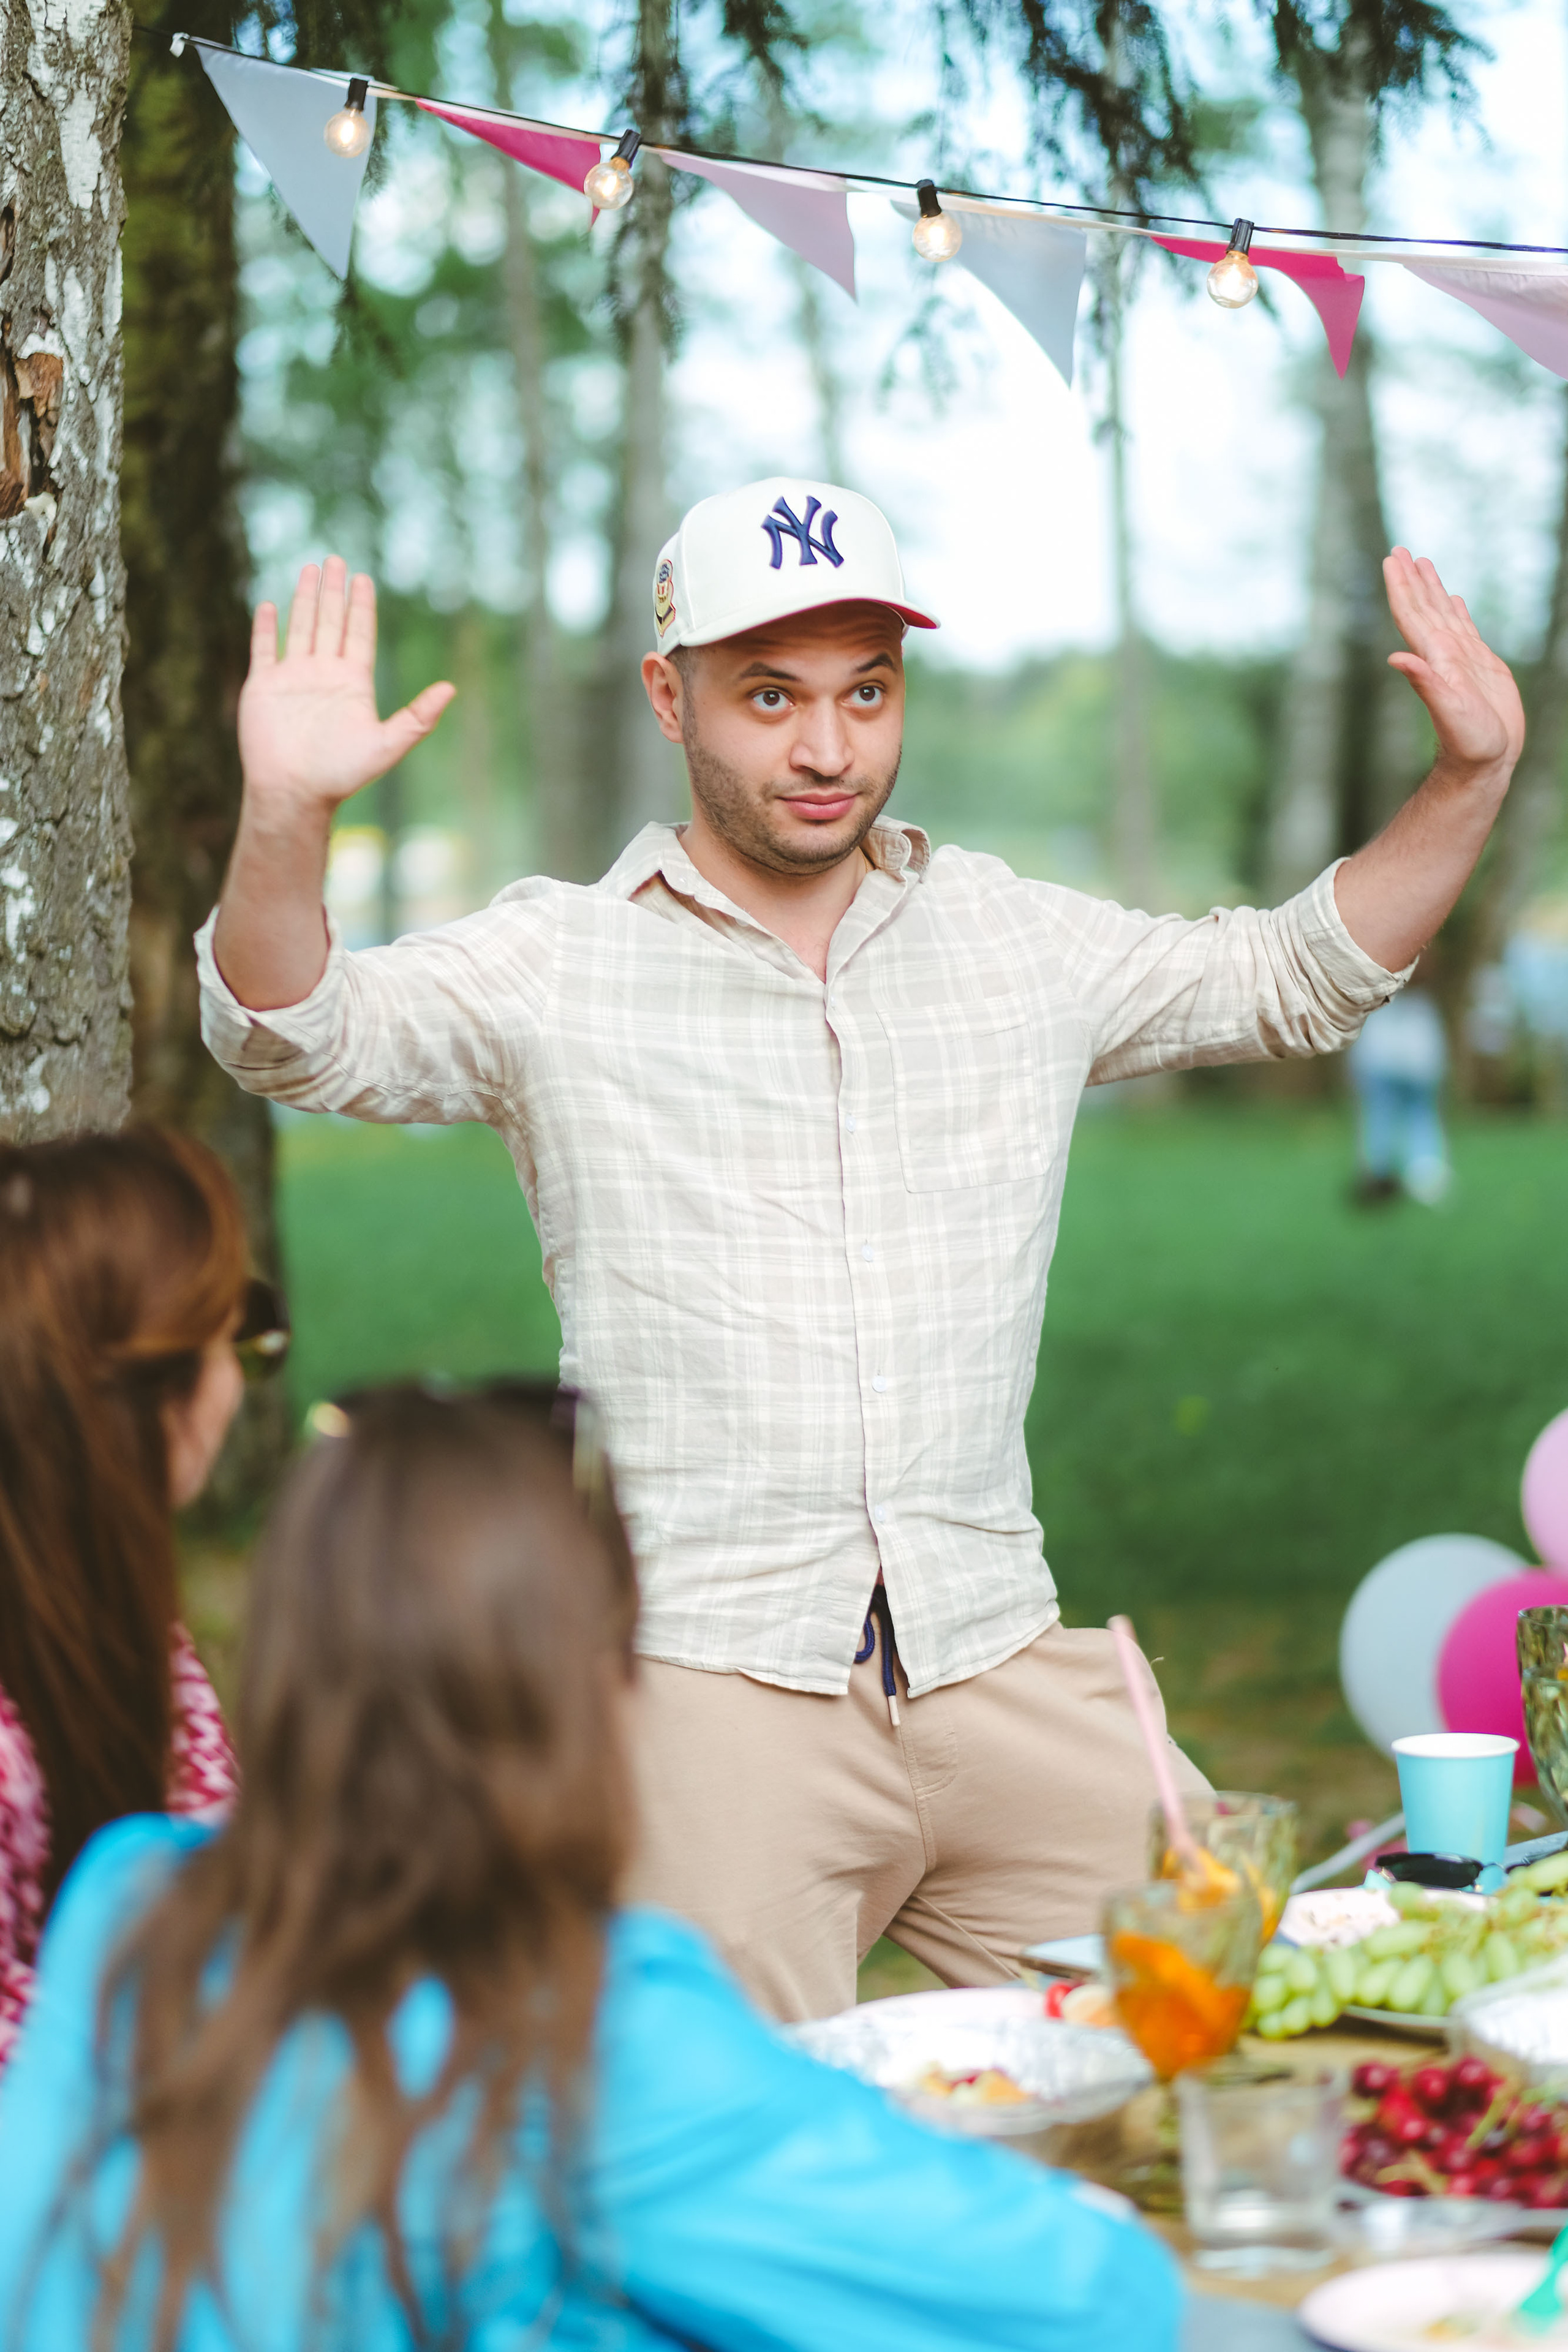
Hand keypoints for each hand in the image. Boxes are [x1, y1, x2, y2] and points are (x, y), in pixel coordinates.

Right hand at [238, 557, 454, 808]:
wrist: (294, 792)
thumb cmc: (341, 774)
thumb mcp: (388, 744)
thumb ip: (418, 717)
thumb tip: (451, 688)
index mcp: (353, 683)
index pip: (359, 634)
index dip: (362, 607)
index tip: (364, 578)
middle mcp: (324, 675)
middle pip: (330, 622)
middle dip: (334, 592)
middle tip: (336, 559)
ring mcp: (293, 678)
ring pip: (300, 627)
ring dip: (304, 598)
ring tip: (310, 569)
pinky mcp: (264, 686)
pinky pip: (265, 649)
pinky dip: (267, 627)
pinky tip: (270, 605)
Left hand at [1384, 548, 1524, 780]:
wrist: (1485, 762)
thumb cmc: (1469, 743)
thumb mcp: (1448, 712)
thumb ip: (1424, 683)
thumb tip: (1394, 657)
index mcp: (1434, 658)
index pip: (1411, 615)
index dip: (1400, 587)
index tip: (1390, 560)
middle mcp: (1442, 654)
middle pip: (1423, 607)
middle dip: (1411, 578)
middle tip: (1398, 549)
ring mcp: (1460, 659)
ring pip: (1443, 613)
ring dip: (1431, 588)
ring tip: (1422, 561)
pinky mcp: (1479, 666)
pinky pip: (1465, 629)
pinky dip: (1457, 610)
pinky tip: (1453, 598)